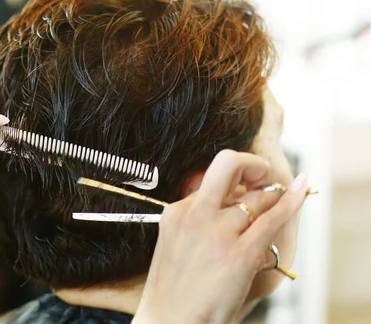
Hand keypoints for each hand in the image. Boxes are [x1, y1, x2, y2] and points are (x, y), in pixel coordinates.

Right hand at [133, 150, 307, 323]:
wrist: (171, 322)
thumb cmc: (176, 291)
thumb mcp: (175, 243)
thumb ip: (200, 218)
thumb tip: (236, 200)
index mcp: (176, 212)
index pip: (211, 180)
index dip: (233, 181)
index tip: (244, 185)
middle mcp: (195, 215)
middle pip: (228, 165)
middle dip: (252, 165)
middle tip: (262, 176)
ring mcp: (217, 232)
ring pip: (257, 198)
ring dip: (271, 200)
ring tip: (275, 207)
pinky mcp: (239, 254)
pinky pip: (273, 218)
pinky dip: (292, 202)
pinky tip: (302, 191)